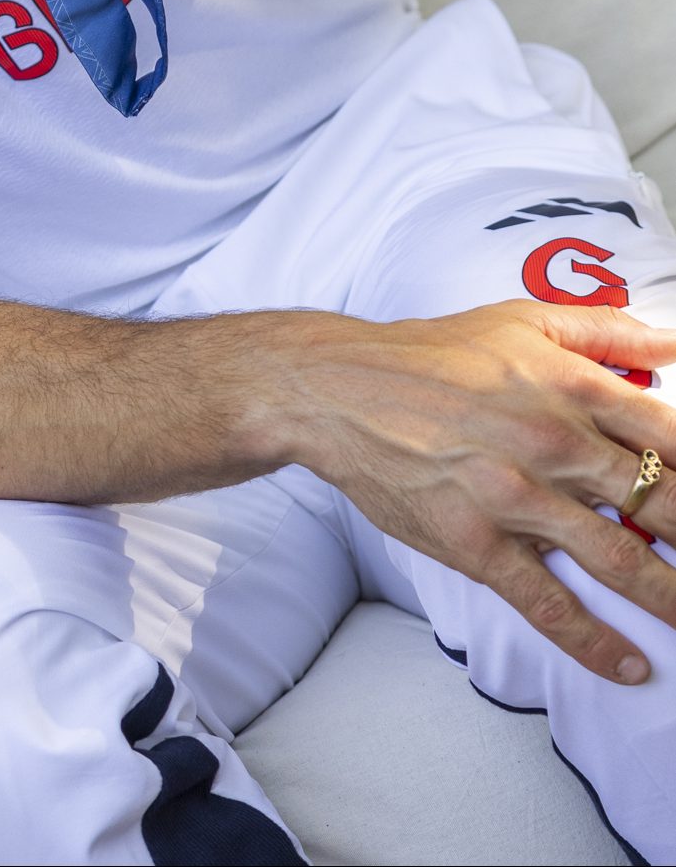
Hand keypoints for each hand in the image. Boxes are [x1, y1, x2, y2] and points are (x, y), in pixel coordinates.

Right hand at [285, 301, 675, 683]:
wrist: (340, 389)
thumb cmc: (431, 353)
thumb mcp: (521, 319)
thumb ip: (604, 329)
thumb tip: (674, 340)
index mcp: (571, 386)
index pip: (673, 436)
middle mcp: (554, 442)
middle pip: (665, 505)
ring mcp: (517, 497)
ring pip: (620, 560)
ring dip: (672, 599)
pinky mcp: (477, 543)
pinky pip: (548, 602)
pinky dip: (595, 642)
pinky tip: (630, 665)